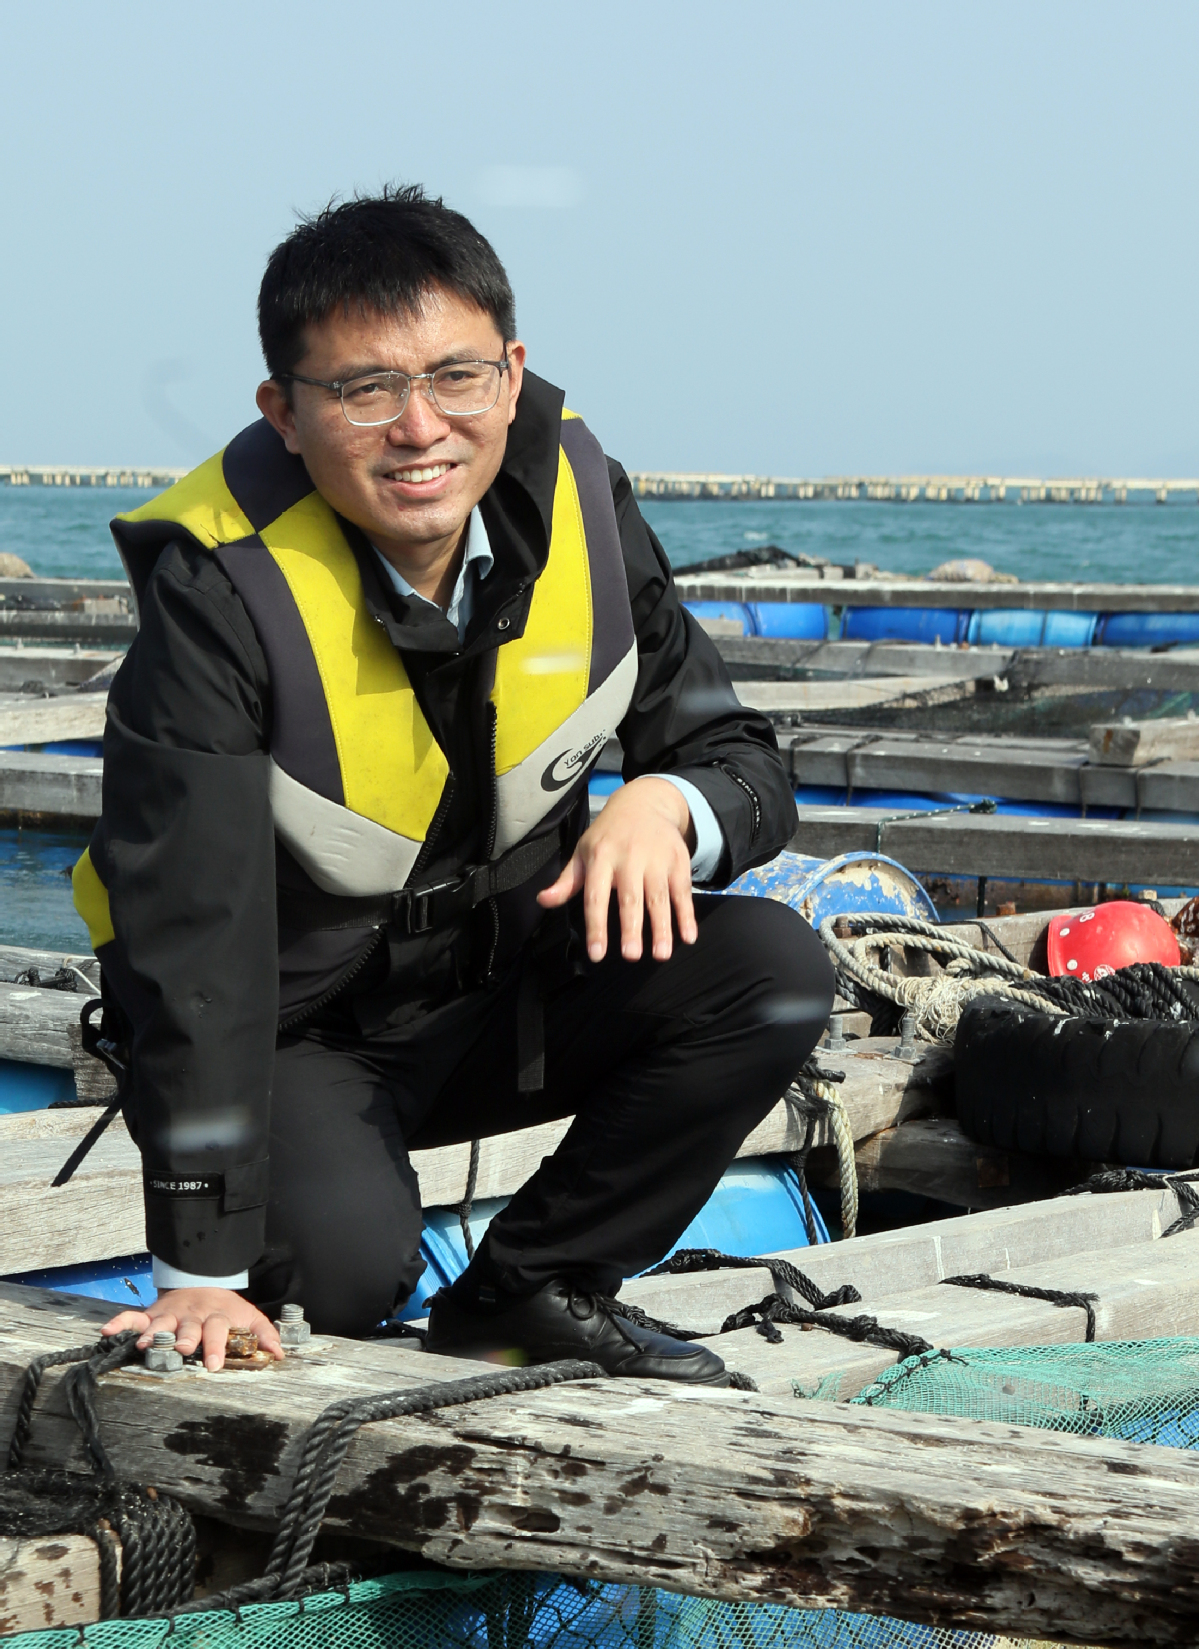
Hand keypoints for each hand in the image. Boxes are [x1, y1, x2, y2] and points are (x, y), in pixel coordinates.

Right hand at [102, 1288, 284, 1371]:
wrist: (201, 1283)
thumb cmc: (225, 1309)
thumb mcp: (248, 1317)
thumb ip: (264, 1334)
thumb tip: (279, 1354)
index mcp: (216, 1316)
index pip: (217, 1330)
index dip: (216, 1346)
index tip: (214, 1364)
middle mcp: (191, 1315)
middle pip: (189, 1327)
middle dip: (185, 1339)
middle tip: (182, 1350)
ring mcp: (170, 1315)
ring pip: (160, 1324)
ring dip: (152, 1334)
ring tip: (143, 1346)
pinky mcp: (152, 1315)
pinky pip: (133, 1318)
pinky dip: (120, 1323)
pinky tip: (107, 1331)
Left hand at [537, 775, 697, 962]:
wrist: (645, 802)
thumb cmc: (609, 835)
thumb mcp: (584, 851)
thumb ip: (567, 881)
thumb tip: (543, 901)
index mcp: (601, 857)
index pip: (596, 896)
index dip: (596, 925)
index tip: (597, 953)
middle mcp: (629, 857)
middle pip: (630, 898)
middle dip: (631, 928)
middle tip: (631, 956)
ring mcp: (656, 859)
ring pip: (659, 897)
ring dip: (662, 927)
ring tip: (661, 955)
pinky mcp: (678, 860)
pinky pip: (683, 891)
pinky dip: (687, 915)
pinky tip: (689, 937)